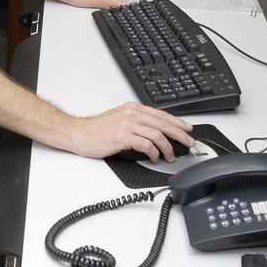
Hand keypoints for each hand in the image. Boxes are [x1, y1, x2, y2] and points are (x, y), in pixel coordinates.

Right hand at [65, 101, 192, 161]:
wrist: (78, 133)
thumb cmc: (96, 129)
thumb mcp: (119, 120)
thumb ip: (136, 122)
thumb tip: (155, 131)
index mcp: (132, 108)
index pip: (161, 115)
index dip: (177, 122)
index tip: (187, 129)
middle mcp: (131, 114)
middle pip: (163, 123)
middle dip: (180, 134)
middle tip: (189, 142)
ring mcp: (127, 125)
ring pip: (157, 134)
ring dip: (168, 147)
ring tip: (170, 156)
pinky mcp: (122, 137)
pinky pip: (146, 145)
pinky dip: (154, 153)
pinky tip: (155, 158)